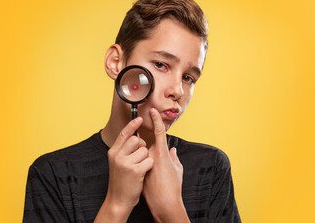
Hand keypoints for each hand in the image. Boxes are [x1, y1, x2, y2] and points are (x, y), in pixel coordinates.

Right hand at [95, 117, 153, 221]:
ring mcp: (125, 163)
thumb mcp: (117, 162)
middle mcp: (117, 155)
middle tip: (139, 158)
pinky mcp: (135, 171)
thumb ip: (124, 150)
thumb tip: (136, 137)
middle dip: (142, 147)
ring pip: (144, 150)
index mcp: (113, 152)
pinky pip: (149, 161)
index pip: (124, 133)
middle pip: (136, 140)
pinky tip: (143, 174)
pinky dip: (149, 167)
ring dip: (146, 158)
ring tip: (139, 168)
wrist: (117, 200)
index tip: (140, 118)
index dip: (133, 125)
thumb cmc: (121, 181)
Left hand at [142, 108, 188, 222]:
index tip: (152, 110)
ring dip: (148, 162)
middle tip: (159, 169)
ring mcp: (143, 162)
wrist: (164, 203)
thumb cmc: (173, 187)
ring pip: (144, 156)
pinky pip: (140, 163)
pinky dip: (144, 167)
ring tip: (156, 177)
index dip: (156, 120)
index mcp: (162, 153)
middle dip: (152, 154)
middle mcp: (151, 156)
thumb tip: (172, 150)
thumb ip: (175, 157)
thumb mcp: (177, 170)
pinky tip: (151, 179)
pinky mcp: (137, 169)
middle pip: (149, 146)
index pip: (159, 132)